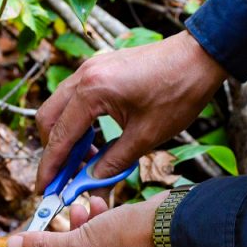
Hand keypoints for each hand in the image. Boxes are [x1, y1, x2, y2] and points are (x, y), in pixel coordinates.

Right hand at [35, 31, 227, 189]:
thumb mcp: (146, 136)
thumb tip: (91, 184)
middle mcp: (84, 75)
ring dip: (65, 136)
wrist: (200, 56)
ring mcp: (90, 68)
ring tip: (84, 164)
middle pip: (48, 119)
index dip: (50, 167)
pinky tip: (95, 141)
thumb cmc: (179, 92)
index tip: (45, 189)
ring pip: (60, 107)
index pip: (59, 136)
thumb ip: (113, 163)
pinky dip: (77, 121)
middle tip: (63, 179)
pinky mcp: (100, 68)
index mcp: (92, 91)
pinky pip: (75, 98)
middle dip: (52, 151)